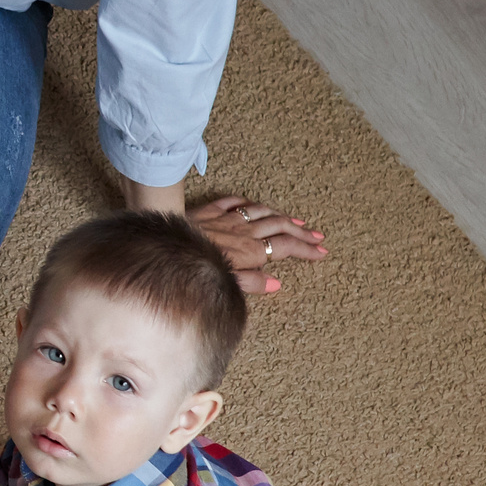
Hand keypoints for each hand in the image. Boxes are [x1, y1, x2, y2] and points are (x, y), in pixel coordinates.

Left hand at [189, 195, 325, 294]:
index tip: (321, 252)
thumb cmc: (193, 267)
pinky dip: (247, 203)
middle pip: (280, 227)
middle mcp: (243, 231)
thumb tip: (274, 284)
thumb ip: (251, 282)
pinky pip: (233, 201)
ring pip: (262, 212)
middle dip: (301, 233)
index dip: (306, 250)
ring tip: (296, 221)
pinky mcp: (208, 210)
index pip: (286, 247)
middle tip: (318, 237)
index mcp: (250, 250)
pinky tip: (253, 204)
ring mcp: (227, 218)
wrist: (164, 247)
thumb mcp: (225, 281)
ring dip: (281, 216)